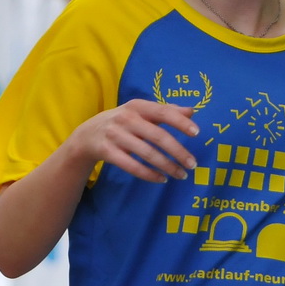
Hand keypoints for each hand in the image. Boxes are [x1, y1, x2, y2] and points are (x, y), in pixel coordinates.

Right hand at [69, 99, 198, 182]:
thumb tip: (192, 111)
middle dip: (178, 152)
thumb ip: (166, 111)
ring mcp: (115, 135)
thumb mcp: (141, 112)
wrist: (87, 134)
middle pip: (158, 136)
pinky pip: (132, 166)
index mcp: (137, 106)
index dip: (180, 122)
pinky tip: (162, 179)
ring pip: (147, 154)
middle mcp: (126, 118)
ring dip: (167, 166)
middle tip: (193, 164)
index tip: (196, 133)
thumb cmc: (123, 122)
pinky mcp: (107, 152)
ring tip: (181, 175)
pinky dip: (149, 174)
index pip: (163, 112)